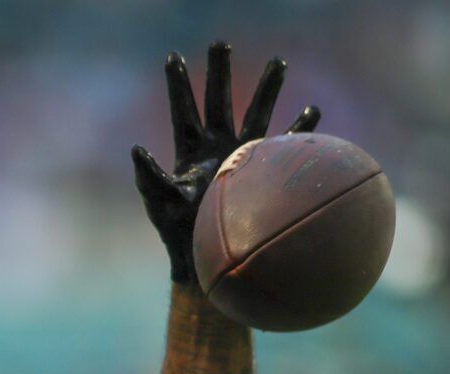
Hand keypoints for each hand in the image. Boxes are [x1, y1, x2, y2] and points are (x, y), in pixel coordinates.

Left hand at [132, 42, 321, 285]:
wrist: (207, 255)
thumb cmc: (178, 231)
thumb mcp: (160, 202)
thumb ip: (149, 178)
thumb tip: (136, 150)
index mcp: (188, 151)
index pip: (183, 110)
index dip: (179, 85)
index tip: (174, 57)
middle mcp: (216, 146)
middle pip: (219, 101)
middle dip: (219, 72)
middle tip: (221, 42)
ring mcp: (241, 156)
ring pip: (257, 113)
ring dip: (268, 88)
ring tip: (279, 61)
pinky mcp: (263, 171)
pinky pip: (285, 144)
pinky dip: (300, 129)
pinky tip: (313, 111)